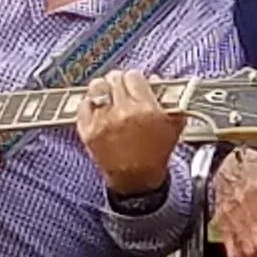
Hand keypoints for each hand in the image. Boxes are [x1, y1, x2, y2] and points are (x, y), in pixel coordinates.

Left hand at [75, 69, 184, 196]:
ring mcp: (102, 121)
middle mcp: (123, 112)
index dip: (135, 79)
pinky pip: (83, 104)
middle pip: (114, 78)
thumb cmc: (154, 156)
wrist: (136, 180)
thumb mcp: (173, 126)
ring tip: (108, 95)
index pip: (134, 76)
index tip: (135, 83)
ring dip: (103, 88)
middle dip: (119, 82)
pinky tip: (98, 108)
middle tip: (122, 88)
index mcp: (146, 109)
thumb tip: (156, 80)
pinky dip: (90, 103)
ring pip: (96, 87)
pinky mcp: (87, 130)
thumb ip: (170, 100)